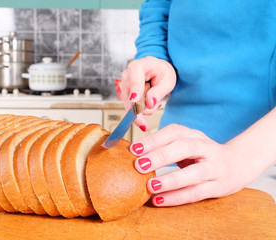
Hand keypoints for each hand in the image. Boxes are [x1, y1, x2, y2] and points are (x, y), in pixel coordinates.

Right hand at [121, 56, 175, 130]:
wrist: (157, 71)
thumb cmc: (163, 73)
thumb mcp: (168, 81)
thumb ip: (159, 92)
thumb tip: (149, 104)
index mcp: (142, 64)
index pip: (135, 73)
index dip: (135, 87)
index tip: (135, 100)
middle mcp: (129, 72)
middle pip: (129, 92)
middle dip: (140, 107)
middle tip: (150, 116)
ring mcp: (124, 83)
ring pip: (129, 102)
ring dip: (143, 108)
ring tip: (154, 102)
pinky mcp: (124, 93)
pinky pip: (129, 106)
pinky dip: (140, 109)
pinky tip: (148, 103)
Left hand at [130, 124, 261, 206]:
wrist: (238, 163)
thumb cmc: (202, 154)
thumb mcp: (186, 144)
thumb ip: (165, 146)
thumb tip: (134, 152)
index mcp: (194, 135)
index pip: (174, 133)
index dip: (154, 140)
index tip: (134, 149)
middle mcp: (206, 148)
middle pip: (185, 148)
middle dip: (161, 156)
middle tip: (139, 165)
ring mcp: (215, 168)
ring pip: (194, 173)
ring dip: (171, 180)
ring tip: (150, 185)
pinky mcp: (219, 187)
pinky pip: (197, 193)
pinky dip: (177, 197)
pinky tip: (159, 200)